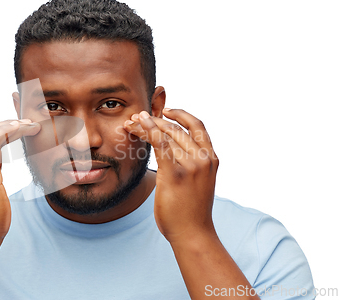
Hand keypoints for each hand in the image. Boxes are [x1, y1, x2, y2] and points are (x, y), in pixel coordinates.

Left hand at [123, 108, 218, 242]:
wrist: (192, 233)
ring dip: (145, 126)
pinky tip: (138, 126)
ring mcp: (191, 166)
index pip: (197, 126)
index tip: (165, 110)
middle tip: (137, 117)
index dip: (181, 114)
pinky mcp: (176, 174)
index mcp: (211, 158)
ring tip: (131, 123)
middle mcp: (204, 159)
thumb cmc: (191, 209)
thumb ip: (189, 162)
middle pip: (176, 129)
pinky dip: (148, 131)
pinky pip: (160, 145)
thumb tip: (171, 148)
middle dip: (154, 120)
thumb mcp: (198, 181)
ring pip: (165, 135)